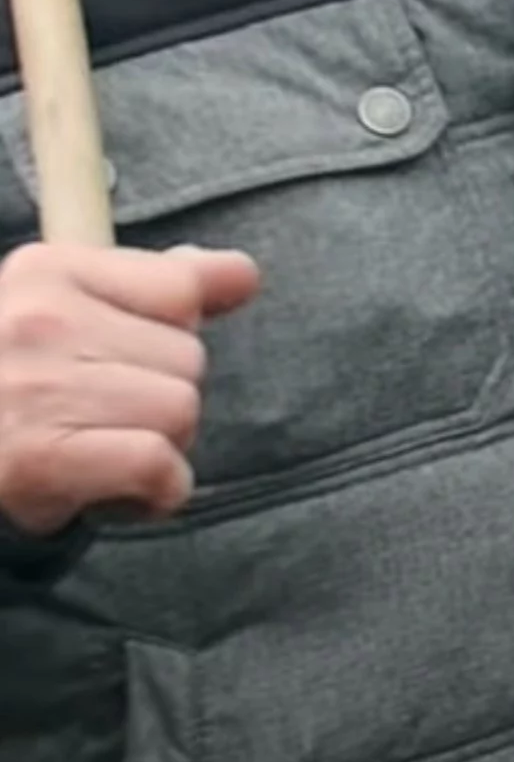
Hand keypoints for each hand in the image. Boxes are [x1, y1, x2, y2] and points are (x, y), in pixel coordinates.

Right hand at [0, 244, 260, 537]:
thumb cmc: (11, 387)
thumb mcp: (66, 314)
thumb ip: (156, 288)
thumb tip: (241, 276)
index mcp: (47, 271)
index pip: (185, 288)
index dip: (174, 334)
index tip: (132, 359)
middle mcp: (38, 319)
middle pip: (189, 358)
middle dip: (162, 398)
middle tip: (99, 420)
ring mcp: (35, 388)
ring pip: (181, 411)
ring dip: (159, 446)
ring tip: (98, 452)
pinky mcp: (37, 458)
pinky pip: (156, 464)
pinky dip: (156, 489)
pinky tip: (116, 490)